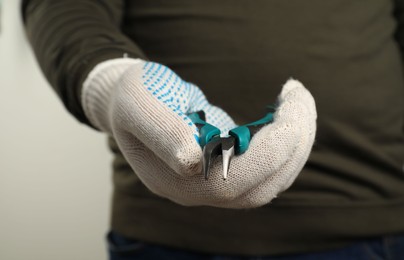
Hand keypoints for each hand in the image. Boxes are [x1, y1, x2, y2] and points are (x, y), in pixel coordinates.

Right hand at [123, 79, 316, 207]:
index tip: (287, 108)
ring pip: (271, 181)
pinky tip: (292, 116)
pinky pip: (269, 169)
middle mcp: (197, 190)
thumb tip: (191, 161)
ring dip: (297, 144)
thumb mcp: (137, 105)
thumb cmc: (132, 99)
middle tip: (300, 97)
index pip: (232, 182)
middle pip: (260, 187)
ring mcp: (215, 182)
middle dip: (293, 144)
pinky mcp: (230, 168)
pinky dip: (289, 144)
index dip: (269, 151)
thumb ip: (161, 132)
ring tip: (300, 101)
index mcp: (173, 179)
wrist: (133, 103)